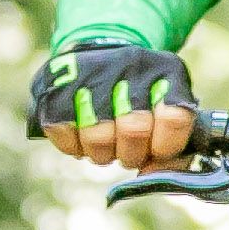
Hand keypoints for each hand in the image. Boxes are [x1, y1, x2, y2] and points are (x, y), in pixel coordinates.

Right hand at [32, 44, 196, 170]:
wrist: (95, 54)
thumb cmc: (139, 99)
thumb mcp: (166, 113)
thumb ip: (171, 150)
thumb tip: (151, 175)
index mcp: (167, 72)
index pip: (174, 118)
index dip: (164, 147)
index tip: (156, 150)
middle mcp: (131, 65)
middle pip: (134, 130)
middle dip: (131, 154)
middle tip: (126, 150)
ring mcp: (90, 73)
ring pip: (98, 137)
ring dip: (102, 153)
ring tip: (103, 142)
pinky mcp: (54, 87)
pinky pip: (66, 137)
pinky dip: (74, 146)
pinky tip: (80, 134)